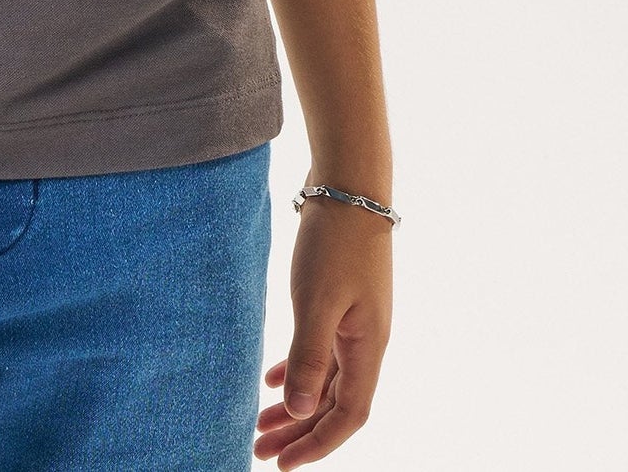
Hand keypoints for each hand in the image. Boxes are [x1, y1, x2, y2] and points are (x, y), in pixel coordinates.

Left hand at [253, 193, 392, 465]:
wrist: (349, 184)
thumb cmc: (335, 240)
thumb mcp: (317, 300)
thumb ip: (309, 356)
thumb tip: (301, 412)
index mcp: (367, 348)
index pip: (347, 416)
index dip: (317, 445)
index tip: (283, 464)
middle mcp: (365, 341)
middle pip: (334, 404)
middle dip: (300, 432)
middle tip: (260, 451)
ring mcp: (354, 321)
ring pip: (325, 379)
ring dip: (296, 405)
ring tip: (260, 425)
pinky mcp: (339, 301)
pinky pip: (320, 351)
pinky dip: (298, 370)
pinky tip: (273, 380)